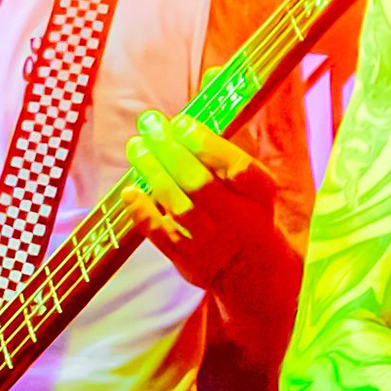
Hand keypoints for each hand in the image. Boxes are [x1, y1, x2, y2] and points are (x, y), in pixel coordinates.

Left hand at [120, 110, 285, 294]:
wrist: (253, 270)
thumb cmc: (245, 211)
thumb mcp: (252, 184)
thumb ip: (224, 156)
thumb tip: (182, 120)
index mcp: (260, 195)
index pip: (236, 167)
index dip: (206, 144)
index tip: (181, 122)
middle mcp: (240, 220)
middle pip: (200, 184)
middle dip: (169, 149)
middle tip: (148, 123)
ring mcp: (213, 243)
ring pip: (179, 206)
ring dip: (153, 172)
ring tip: (136, 146)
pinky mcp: (189, 261)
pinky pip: (161, 235)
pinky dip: (143, 213)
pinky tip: (130, 191)